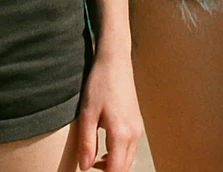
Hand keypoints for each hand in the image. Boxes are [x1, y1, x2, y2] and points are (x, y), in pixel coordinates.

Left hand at [70, 52, 142, 170]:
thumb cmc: (100, 84)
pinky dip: (119, 155)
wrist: (115, 62)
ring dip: (114, 165)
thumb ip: (86, 143)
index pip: (115, 170)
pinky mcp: (137, 123)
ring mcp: (137, 128)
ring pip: (129, 159)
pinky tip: (104, 149)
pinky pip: (131, 148)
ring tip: (95, 160)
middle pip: (124, 167)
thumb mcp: (87, 114)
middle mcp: (134, 133)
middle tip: (91, 168)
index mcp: (121, 133)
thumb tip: (85, 167)